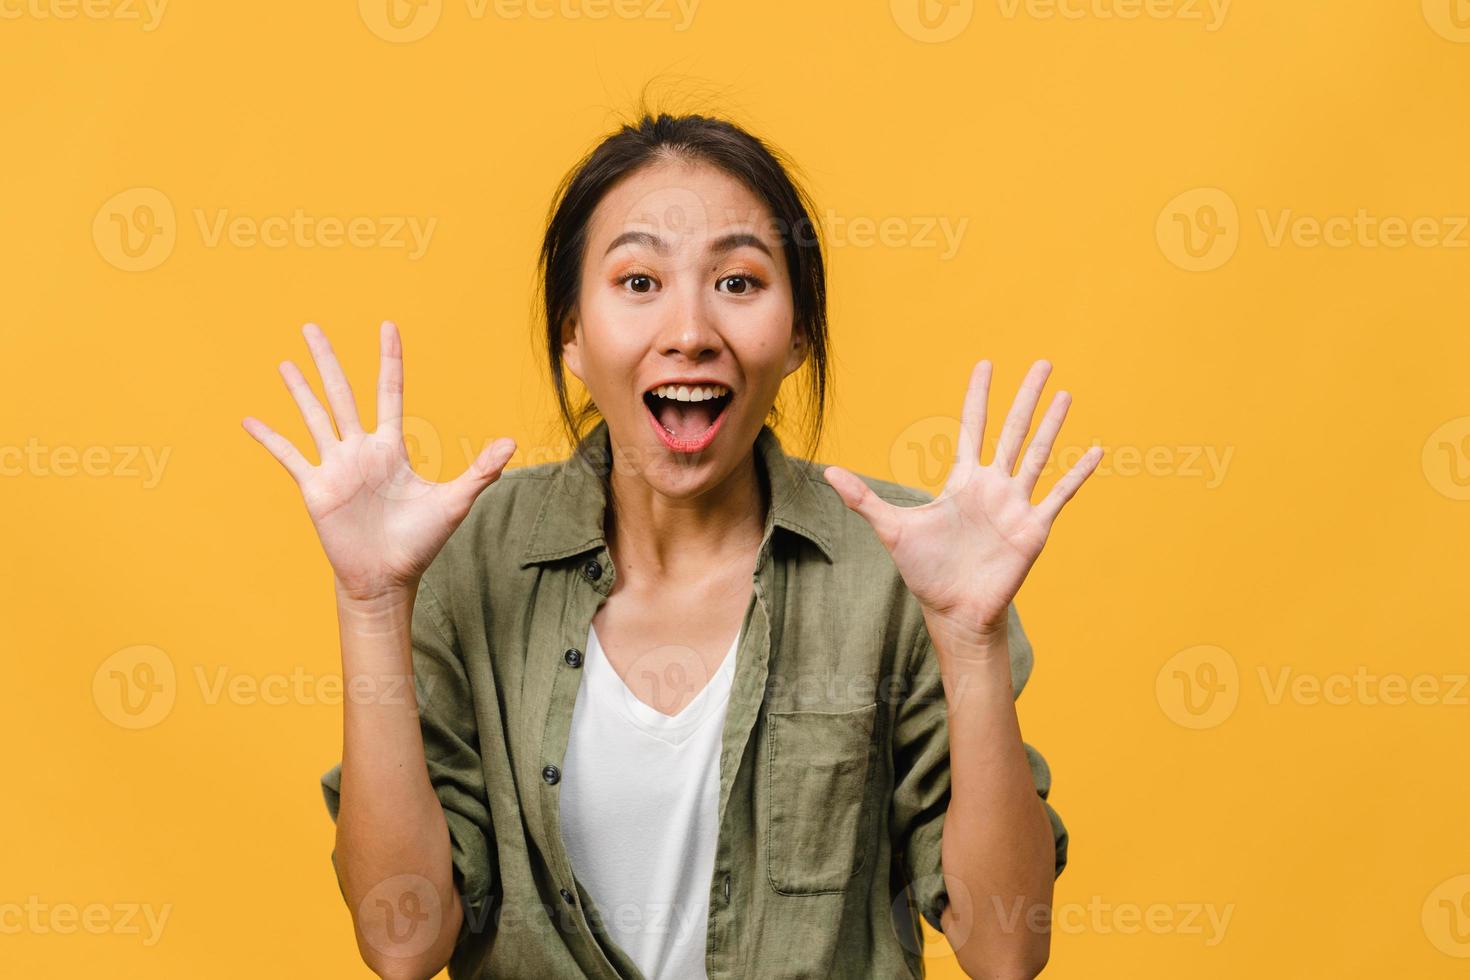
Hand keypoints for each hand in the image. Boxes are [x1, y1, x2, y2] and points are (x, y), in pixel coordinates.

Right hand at [242, 321, 516, 601]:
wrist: (387, 578)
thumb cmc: (420, 542)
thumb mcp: (454, 503)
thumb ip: (480, 471)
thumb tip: (512, 444)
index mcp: (391, 448)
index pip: (389, 391)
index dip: (388, 359)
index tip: (387, 326)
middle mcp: (360, 450)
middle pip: (342, 393)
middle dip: (327, 360)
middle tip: (311, 326)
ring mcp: (336, 466)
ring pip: (314, 416)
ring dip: (299, 389)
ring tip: (285, 362)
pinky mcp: (315, 487)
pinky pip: (289, 456)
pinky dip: (270, 438)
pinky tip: (249, 419)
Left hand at [823, 359, 1100, 647]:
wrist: (954, 611)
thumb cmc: (925, 572)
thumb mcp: (892, 529)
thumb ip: (863, 499)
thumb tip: (827, 472)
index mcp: (963, 481)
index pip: (973, 426)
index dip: (979, 396)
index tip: (986, 364)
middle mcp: (993, 486)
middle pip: (1013, 429)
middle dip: (1027, 396)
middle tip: (1044, 363)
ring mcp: (1015, 504)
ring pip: (1038, 454)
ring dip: (1053, 424)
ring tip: (1067, 394)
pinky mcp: (1033, 528)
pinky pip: (1059, 495)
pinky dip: (1077, 473)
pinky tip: (1094, 451)